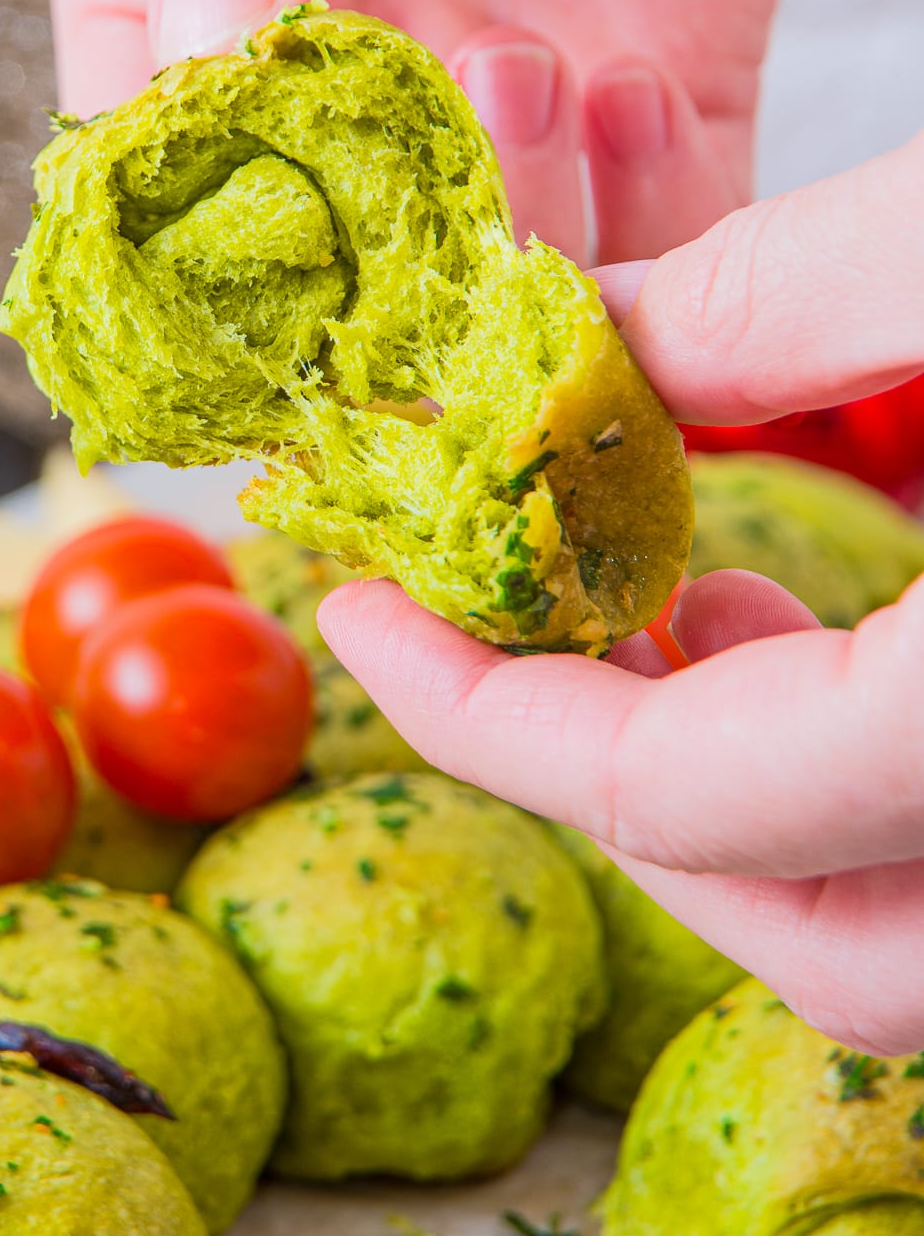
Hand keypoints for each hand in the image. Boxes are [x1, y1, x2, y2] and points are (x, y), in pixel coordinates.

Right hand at [52, 0, 869, 260]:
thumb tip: (210, 36)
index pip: (168, 165)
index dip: (206, 244)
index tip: (262, 271)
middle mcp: (350, 42)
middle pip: (335, 251)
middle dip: (378, 272)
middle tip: (421, 225)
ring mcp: (506, 68)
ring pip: (495, 262)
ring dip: (515, 228)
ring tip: (534, 69)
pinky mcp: (662, 68)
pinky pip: (663, 219)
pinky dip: (654, 221)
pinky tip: (628, 81)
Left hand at [320, 130, 923, 1052]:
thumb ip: (784, 296)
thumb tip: (590, 332)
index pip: (690, 792)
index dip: (492, 707)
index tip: (365, 608)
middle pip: (820, 939)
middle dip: (617, 794)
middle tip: (489, 651)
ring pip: (895, 922)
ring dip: (741, 791)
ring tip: (650, 606)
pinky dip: (837, 763)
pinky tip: (777, 613)